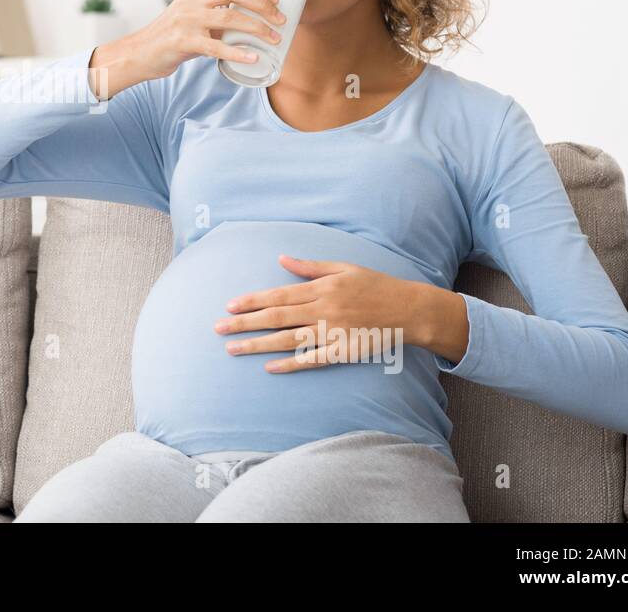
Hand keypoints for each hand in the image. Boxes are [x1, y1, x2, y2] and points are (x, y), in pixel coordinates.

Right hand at [88, 0, 286, 98]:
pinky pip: (216, 47)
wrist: (140, 53)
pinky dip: (238, 53)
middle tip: (280, 20)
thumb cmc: (172, 36)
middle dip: (263, 5)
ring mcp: (187, 20)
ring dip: (257, 28)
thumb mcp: (192, 14)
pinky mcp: (183, 42)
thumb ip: (215, 10)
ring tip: (274, 38)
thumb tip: (250, 15)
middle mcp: (192, 0)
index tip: (275, 0)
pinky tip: (253, 57)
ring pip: (230, 18)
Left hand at [212, 255, 425, 371]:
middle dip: (245, 323)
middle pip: (276, 317)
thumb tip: (282, 259)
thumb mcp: (343, 268)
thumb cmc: (375, 285)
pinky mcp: (344, 351)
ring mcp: (333, 331)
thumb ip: (311, 267)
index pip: (278, 295)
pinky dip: (291, 363)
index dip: (252, 301)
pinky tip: (269, 367)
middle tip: (218, 328)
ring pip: (288, 340)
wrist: (409, 310)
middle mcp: (323, 309)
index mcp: (321, 288)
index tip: (229, 305)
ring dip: (258, 344)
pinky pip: (313, 359)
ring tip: (233, 349)